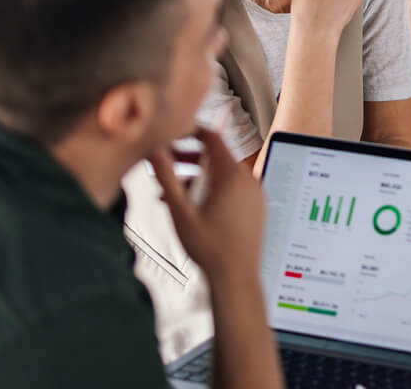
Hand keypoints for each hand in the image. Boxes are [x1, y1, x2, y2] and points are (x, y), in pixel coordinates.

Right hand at [150, 127, 265, 283]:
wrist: (236, 277)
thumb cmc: (211, 249)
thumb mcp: (180, 212)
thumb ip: (166, 178)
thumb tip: (155, 153)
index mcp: (232, 176)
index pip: (212, 137)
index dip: (190, 133)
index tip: (174, 135)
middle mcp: (248, 180)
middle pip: (216, 156)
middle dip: (188, 159)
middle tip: (166, 164)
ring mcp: (255, 193)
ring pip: (223, 174)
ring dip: (197, 177)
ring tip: (173, 191)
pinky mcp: (256, 206)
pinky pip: (233, 188)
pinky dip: (213, 189)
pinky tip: (192, 205)